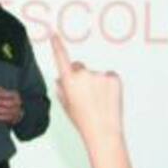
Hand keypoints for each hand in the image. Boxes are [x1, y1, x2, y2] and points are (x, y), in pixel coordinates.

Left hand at [0, 86, 23, 124]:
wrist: (13, 110)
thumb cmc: (5, 99)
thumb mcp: (2, 92)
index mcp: (15, 95)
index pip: (10, 95)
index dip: (3, 94)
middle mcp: (17, 104)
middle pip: (10, 104)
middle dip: (0, 102)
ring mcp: (16, 112)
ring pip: (7, 112)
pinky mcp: (12, 119)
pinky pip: (4, 118)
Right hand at [51, 36, 132, 167]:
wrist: (103, 131)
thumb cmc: (83, 120)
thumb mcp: (66, 105)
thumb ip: (62, 89)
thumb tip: (61, 79)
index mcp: (69, 81)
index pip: (61, 58)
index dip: (57, 46)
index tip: (54, 35)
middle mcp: (83, 75)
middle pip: (80, 67)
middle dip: (81, 76)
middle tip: (86, 96)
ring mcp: (99, 75)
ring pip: (96, 75)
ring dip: (97, 84)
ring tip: (98, 102)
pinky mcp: (113, 77)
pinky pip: (109, 77)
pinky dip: (109, 85)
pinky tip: (108, 98)